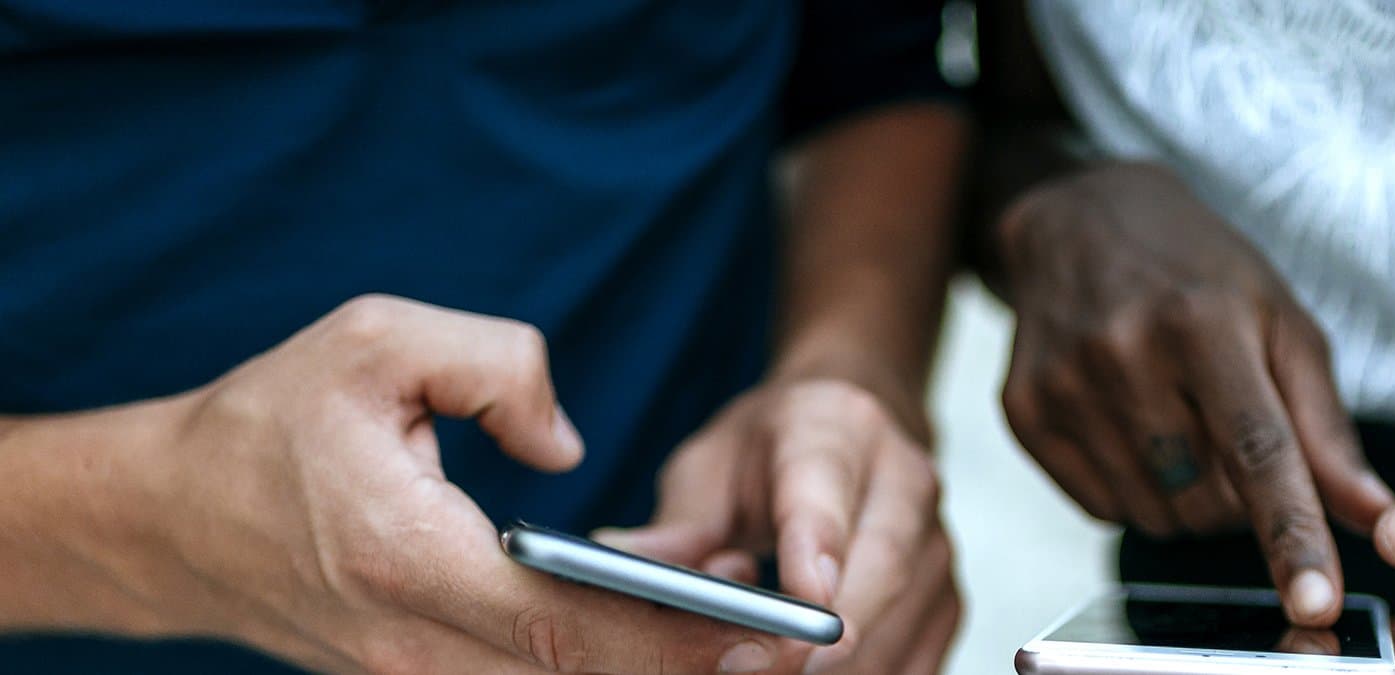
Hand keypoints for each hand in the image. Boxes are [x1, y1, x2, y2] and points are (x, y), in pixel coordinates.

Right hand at [88, 295, 787, 672]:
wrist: (168, 520)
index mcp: (409, 558)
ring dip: (651, 666)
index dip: (676, 634)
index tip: (763, 622)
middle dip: (691, 663)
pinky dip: (598, 663)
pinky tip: (658, 626)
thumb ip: (498, 366)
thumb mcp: (375, 340)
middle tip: (787, 627)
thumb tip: (571, 443)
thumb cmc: (268, 421)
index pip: (570, 623)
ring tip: (739, 619)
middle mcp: (414, 644)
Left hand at [595, 379, 957, 674]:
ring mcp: (938, 542)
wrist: (854, 426)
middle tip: (748, 669)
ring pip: (902, 624)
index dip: (816, 545)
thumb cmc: (773, 449)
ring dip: (839, 665)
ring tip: (765, 669)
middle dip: (823, 634)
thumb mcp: (710, 464)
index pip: (828, 487)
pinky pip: (917, 658)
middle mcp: (904, 480)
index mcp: (837, 427)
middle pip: (882, 568)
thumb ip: (677, 524)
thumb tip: (620, 564)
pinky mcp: (948, 597)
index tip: (800, 599)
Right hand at [995, 162, 1393, 625]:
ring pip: (1155, 517)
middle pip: (1208, 501)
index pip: (1258, 453)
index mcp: (1203, 321)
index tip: (1317, 603)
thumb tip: (1376, 517)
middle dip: (1239, 495)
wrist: (1077, 219)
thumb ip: (1326, 428)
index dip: (1292, 535)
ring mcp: (1063, 386)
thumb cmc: (1199, 273)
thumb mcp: (1281, 323)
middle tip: (1231, 429)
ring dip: (1189, 499)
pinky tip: (1134, 428)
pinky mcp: (1023, 413)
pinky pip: (1102, 508)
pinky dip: (1136, 491)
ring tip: (1182, 423)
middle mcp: (1123, 353)